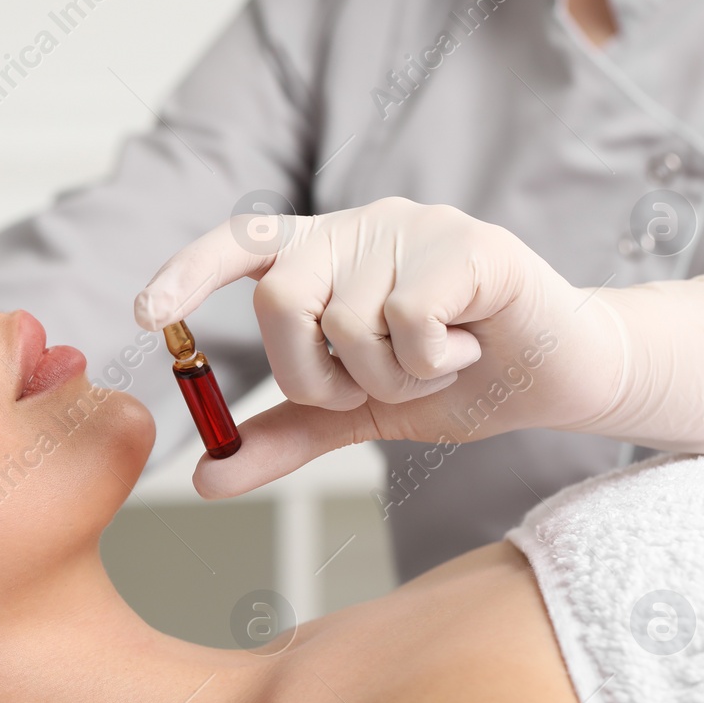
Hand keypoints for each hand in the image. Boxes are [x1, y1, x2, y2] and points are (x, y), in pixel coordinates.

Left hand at [134, 198, 703, 497]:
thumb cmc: (453, 381)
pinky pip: (406, 319)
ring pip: (346, 321)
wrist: (558, 377)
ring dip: (384, 376)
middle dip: (310, 374)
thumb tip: (202, 477)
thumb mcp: (357, 412)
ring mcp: (413, 227)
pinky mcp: (469, 243)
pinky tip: (466, 350)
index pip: (239, 244)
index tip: (145, 314)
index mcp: (322, 253)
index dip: (187, 271)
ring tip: (431, 364)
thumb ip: (284, 435)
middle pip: (279, 299)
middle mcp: (358, 225)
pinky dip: (430, 362)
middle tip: (368, 388)